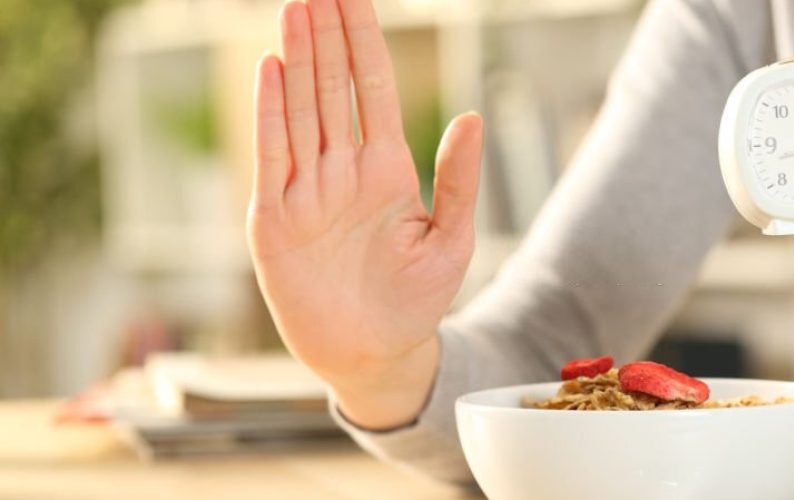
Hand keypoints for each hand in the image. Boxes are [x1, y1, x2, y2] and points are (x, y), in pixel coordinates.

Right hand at [249, 0, 482, 426]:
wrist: (376, 354)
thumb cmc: (416, 300)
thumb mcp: (451, 239)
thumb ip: (458, 179)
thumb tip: (472, 115)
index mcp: (387, 170)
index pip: (375, 90)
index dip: (365, 43)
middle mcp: (343, 171)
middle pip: (333, 89)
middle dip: (327, 37)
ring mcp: (307, 191)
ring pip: (302, 110)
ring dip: (299, 59)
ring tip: (296, 9)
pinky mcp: (275, 219)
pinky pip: (273, 155)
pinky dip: (272, 113)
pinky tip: (272, 70)